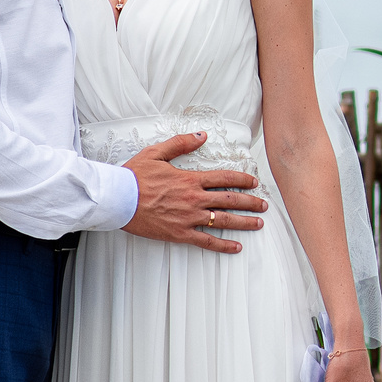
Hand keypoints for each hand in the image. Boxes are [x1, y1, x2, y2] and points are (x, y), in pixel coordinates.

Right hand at [121, 132, 266, 252]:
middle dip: (251, 202)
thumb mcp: (157, 153)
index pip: (225, 178)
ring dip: (244, 222)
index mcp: (190, 179)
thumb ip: (182, 143)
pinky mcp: (179, 233)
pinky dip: (223, 245)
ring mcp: (188, 217)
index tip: (254, 183)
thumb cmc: (134, 176)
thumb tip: (202, 134)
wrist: (117, 199)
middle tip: (264, 205)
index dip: (243, 180)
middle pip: (230, 200)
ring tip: (258, 223)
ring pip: (223, 221)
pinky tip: (236, 247)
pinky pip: (206, 241)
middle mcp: (194, 198)